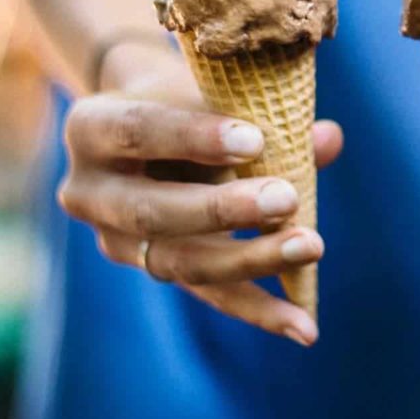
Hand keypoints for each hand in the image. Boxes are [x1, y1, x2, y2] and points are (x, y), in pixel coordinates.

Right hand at [58, 47, 341, 345]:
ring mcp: (116, 241)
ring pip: (180, 262)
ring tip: (310, 247)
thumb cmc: (186, 99)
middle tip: (286, 199)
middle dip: (222, 210)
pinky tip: (304, 325)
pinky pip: (207, 294)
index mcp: (93, 129)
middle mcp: (90, 193)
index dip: (195, 138)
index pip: (139, 131)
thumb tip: (329, 140)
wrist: (153, 122)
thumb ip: (265, 113)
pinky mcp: (154, 270)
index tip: (255, 140)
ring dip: (250, 259)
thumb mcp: (211, 92)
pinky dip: (259, 309)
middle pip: (152, 212)